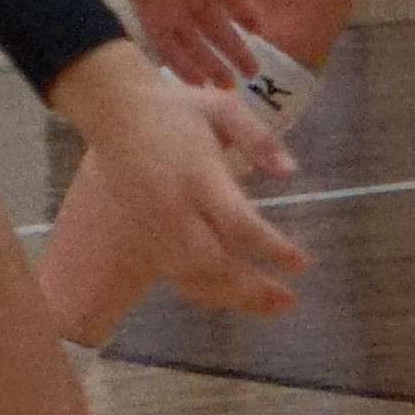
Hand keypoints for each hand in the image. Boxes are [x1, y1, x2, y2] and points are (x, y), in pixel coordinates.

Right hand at [53, 44, 302, 320]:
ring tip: (269, 306)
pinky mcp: (143, 236)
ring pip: (194, 278)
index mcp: (199, 177)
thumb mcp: (221, 107)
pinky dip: (205, 292)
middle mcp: (176, 209)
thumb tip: (290, 172)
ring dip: (233, 299)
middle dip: (254, 289)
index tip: (301, 263)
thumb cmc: (173, 108)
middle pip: (215, 263)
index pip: (240, 225)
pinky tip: (230, 296)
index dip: (273, 250)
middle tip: (289, 300)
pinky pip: (174, 274)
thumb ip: (258, 138)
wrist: (113, 111)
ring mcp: (155, 227)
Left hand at [99, 0, 275, 93]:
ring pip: (194, 44)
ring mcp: (172, 8)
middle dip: (234, 51)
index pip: (232, 0)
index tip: (259, 31)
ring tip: (228, 86)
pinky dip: (183, 66)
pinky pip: (169, 49)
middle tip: (252, 74)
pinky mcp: (153, 20)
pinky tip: (199, 83)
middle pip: (217, 30)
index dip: (246, 16)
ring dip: (211, 65)